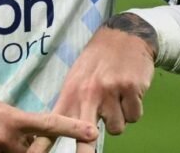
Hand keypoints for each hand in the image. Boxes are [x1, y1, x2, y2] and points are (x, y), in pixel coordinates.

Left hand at [28, 14, 156, 152]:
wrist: (124, 36)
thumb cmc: (97, 61)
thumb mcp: (76, 78)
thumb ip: (70, 105)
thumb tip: (58, 131)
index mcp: (71, 92)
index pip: (56, 123)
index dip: (45, 143)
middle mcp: (88, 94)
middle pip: (84, 135)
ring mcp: (110, 92)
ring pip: (117, 129)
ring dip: (119, 118)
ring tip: (116, 98)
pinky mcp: (131, 89)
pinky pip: (134, 117)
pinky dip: (133, 109)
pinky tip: (128, 92)